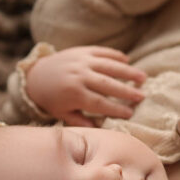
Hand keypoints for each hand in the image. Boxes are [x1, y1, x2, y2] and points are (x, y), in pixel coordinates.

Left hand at [26, 46, 145, 126]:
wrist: (35, 76)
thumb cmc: (51, 99)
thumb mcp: (62, 114)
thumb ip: (80, 122)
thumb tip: (100, 129)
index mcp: (74, 94)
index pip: (100, 103)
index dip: (116, 108)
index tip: (130, 113)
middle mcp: (79, 76)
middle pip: (108, 84)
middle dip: (127, 91)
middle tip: (142, 97)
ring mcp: (81, 61)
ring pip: (109, 66)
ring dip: (127, 71)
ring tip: (143, 77)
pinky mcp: (82, 51)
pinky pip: (101, 52)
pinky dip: (115, 55)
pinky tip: (127, 60)